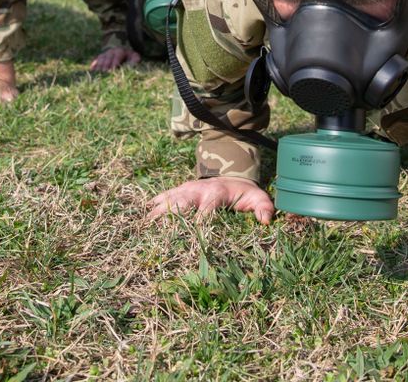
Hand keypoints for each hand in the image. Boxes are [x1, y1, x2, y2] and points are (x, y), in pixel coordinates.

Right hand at [89, 47, 140, 71]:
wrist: (120, 51)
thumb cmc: (128, 56)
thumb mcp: (133, 56)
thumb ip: (135, 59)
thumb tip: (135, 63)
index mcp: (120, 51)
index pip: (117, 55)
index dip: (115, 61)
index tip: (113, 68)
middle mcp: (111, 52)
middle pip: (108, 57)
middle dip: (106, 64)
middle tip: (104, 71)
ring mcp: (104, 54)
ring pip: (101, 59)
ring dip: (99, 65)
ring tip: (98, 72)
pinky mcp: (100, 58)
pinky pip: (96, 60)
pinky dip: (94, 65)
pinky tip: (91, 70)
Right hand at [149, 177, 273, 224]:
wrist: (230, 176)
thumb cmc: (243, 193)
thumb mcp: (257, 197)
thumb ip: (264, 207)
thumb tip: (267, 220)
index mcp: (216, 194)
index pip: (207, 208)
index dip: (201, 219)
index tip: (194, 233)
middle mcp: (198, 190)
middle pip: (182, 202)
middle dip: (170, 214)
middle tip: (157, 228)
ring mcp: (186, 190)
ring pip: (169, 199)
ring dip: (156, 211)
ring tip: (143, 225)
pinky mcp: (179, 191)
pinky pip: (163, 197)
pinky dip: (152, 205)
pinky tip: (140, 218)